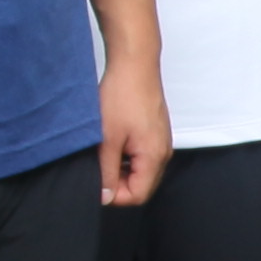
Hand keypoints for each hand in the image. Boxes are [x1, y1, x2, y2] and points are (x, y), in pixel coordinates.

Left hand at [97, 49, 170, 207]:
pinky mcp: (156, 132)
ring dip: (121, 168)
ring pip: (141, 170)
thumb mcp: (107, 139)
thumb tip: (106, 196)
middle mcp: (163, 152)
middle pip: (142, 185)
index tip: (97, 183)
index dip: (115, 196)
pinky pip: (143, 155)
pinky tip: (113, 140)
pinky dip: (127, 155)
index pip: (138, 196)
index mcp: (154, 157)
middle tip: (98, 167)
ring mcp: (161, 142)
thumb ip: (106, 171)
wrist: (135, 63)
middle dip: (118, 183)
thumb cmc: (122, 95)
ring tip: (104, 151)